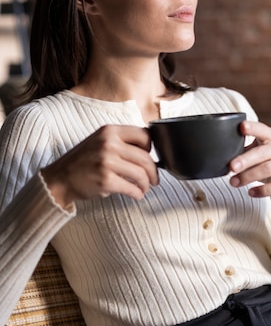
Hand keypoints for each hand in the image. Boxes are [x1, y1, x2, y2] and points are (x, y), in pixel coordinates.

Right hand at [41, 125, 157, 208]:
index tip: (151, 158)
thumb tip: (149, 152)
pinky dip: (137, 193)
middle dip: (153, 172)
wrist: (59, 179)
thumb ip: (121, 142)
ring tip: (144, 188)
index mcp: (110, 131)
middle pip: (146, 157)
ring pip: (141, 174)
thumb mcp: (100, 141)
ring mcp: (107, 162)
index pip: (145, 135)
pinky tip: (136, 194)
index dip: (151, 148)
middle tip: (154, 179)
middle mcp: (109, 144)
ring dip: (146, 184)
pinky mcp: (105, 181)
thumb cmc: (83, 161)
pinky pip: (132, 188)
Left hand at [229, 120, 270, 211]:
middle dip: (245, 160)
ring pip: (267, 169)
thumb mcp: (255, 153)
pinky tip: (250, 192)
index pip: (262, 130)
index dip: (253, 128)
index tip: (241, 127)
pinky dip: (261, 190)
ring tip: (234, 182)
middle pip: (262, 152)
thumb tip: (220, 155)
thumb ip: (241, 151)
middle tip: (231, 167)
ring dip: (248, 176)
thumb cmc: (265, 163)